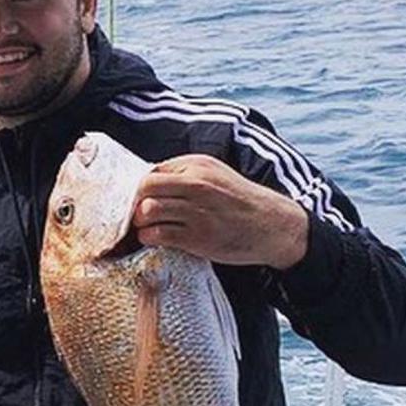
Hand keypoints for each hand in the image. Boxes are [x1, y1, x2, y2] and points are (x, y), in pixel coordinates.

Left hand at [133, 154, 308, 269]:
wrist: (271, 225)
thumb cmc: (237, 200)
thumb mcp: (213, 174)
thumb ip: (181, 174)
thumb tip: (145, 182)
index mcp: (197, 166)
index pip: (150, 172)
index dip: (138, 188)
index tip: (135, 200)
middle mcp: (196, 185)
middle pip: (144, 188)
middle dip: (133, 203)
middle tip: (135, 214)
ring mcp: (197, 211)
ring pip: (147, 211)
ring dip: (139, 222)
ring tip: (145, 227)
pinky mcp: (198, 237)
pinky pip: (157, 235)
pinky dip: (148, 238)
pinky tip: (154, 239)